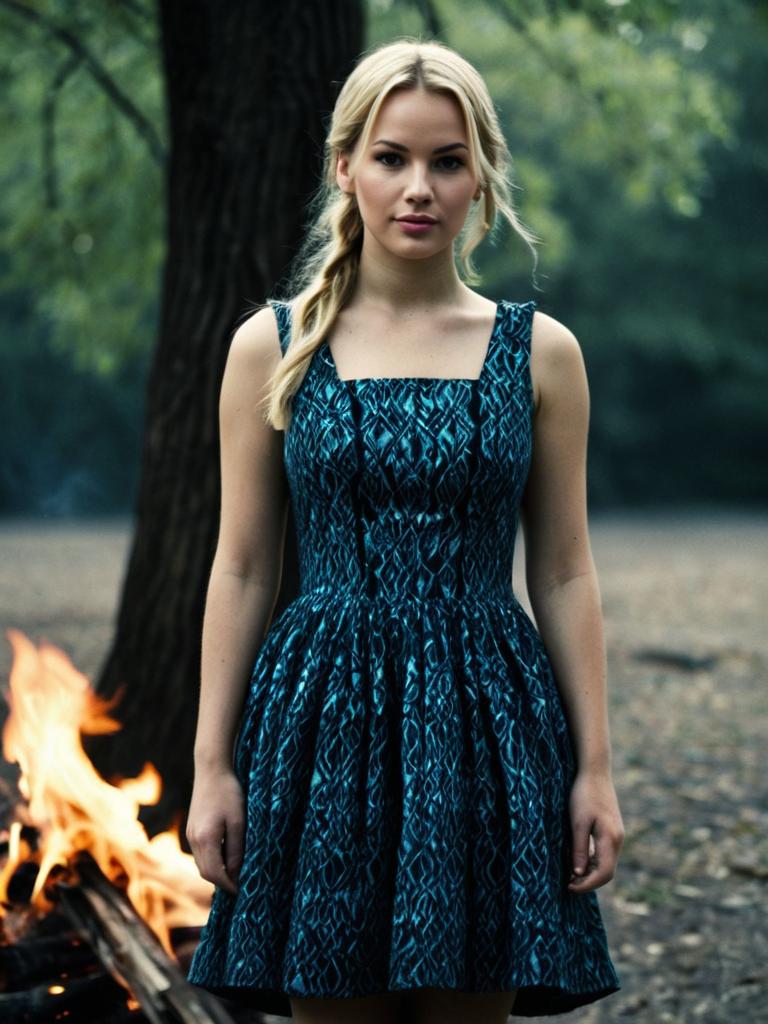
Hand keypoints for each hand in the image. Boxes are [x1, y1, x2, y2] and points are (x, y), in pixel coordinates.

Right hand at [186, 768, 244, 894]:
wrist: (211, 770)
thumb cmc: (228, 793)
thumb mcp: (238, 821)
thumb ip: (236, 849)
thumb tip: (236, 873)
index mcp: (205, 839)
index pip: (215, 874)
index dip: (228, 885)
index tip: (242, 890)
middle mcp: (194, 840)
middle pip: (206, 872)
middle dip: (222, 882)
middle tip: (241, 884)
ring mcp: (191, 834)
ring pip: (202, 864)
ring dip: (217, 872)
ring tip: (236, 873)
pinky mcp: (192, 829)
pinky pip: (201, 853)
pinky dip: (212, 860)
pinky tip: (226, 856)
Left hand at [566, 769, 623, 893]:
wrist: (595, 772)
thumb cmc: (583, 794)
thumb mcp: (577, 822)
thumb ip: (579, 848)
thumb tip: (578, 873)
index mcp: (610, 839)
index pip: (604, 873)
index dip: (588, 885)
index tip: (570, 887)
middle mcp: (617, 840)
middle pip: (607, 871)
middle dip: (588, 881)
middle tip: (568, 883)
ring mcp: (616, 835)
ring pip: (606, 863)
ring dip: (590, 871)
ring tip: (570, 874)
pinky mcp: (612, 830)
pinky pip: (604, 853)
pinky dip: (593, 860)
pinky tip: (578, 859)